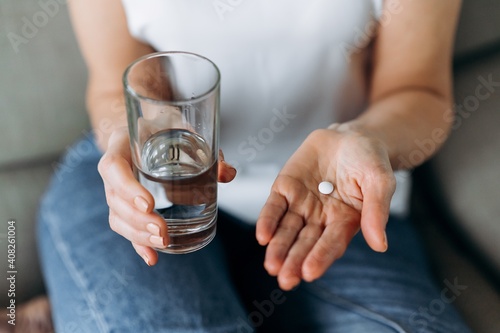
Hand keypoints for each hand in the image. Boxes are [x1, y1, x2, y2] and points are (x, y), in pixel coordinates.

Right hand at [98, 127, 236, 265]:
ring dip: (138, 234)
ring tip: (162, 242)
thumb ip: (205, 148)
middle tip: (162, 230)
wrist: (148, 126)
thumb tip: (228, 174)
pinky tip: (152, 258)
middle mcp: (114, 168)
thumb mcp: (184, 127)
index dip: (127, 188)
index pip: (113, 167)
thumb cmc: (164, 126)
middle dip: (137, 220)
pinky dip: (138, 243)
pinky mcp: (125, 204)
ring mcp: (116, 188)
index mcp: (121, 144)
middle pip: (114, 199)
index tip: (150, 203)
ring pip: (117, 216)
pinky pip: (125, 226)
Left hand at [256, 128, 395, 289]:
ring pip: (287, 229)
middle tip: (285, 280)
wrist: (350, 136)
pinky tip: (262, 236)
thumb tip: (380, 246)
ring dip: (278, 247)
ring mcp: (301, 204)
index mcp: (345, 222)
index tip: (310, 273)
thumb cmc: (370, 161)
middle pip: (305, 242)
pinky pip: (274, 207)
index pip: (331, 244)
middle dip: (295, 260)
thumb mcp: (380, 181)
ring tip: (271, 265)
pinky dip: (267, 220)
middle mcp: (321, 218)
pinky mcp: (285, 188)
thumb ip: (376, 211)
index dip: (321, 257)